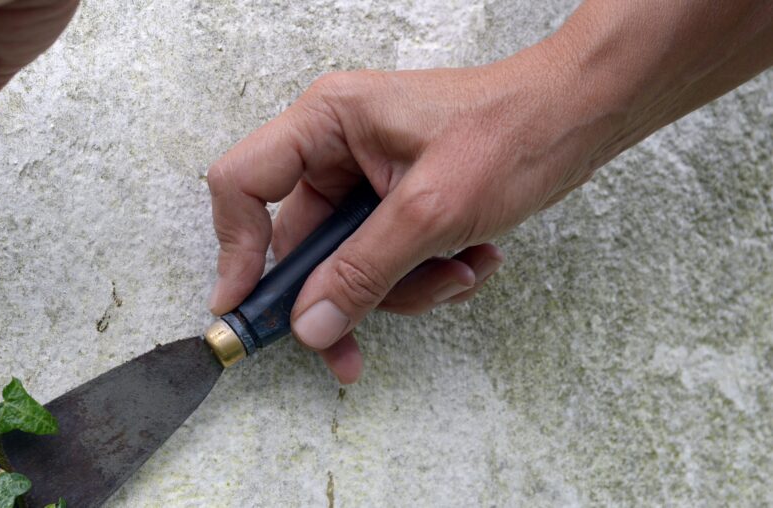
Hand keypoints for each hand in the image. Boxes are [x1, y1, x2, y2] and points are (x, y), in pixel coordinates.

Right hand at [206, 59, 601, 383]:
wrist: (582, 116)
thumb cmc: (515, 130)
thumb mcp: (432, 212)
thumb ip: (363, 273)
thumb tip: (311, 324)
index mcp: (327, 123)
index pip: (243, 185)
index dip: (235, 249)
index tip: (243, 307)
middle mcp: (336, 147)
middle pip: (299, 242)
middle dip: (345, 294)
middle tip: (347, 351)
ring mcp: (366, 176)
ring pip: (349, 263)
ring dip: (403, 287)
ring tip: (458, 271)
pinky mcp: (395, 200)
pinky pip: (385, 260)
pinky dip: (425, 275)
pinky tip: (473, 259)